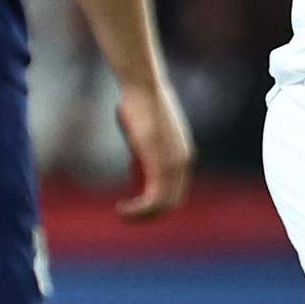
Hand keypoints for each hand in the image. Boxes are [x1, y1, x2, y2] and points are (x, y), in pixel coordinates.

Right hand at [114, 76, 194, 219]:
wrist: (144, 88)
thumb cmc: (139, 103)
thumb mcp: (144, 132)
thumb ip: (144, 151)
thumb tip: (137, 161)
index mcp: (182, 154)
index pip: (174, 188)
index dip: (155, 199)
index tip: (133, 195)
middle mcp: (183, 162)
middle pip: (171, 201)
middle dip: (149, 212)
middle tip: (127, 212)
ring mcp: (174, 165)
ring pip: (163, 206)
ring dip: (142, 215)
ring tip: (122, 213)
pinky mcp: (162, 166)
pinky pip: (153, 200)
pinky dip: (138, 211)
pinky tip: (122, 209)